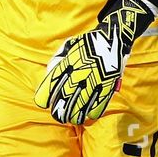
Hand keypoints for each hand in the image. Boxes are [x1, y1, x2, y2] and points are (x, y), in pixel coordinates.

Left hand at [35, 0, 156, 124]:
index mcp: (66, 65)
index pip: (49, 88)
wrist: (112, 37)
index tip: (46, 102)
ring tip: (71, 118)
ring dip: (73, 116)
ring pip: (79, 108)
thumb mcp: (67, 47)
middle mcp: (78, 75)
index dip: (45, 98)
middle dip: (59, 112)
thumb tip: (50, 75)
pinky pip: (97, 106)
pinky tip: (88, 115)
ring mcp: (93, 82)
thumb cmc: (87, 43)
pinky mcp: (107, 86)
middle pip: (63, 103)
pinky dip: (91, 113)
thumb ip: (57, 61)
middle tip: (58, 115)